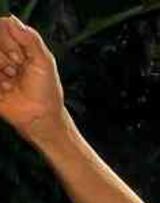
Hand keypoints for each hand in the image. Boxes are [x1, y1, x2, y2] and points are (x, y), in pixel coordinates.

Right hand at [0, 16, 66, 141]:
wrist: (39, 117)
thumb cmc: (46, 91)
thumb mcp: (44, 61)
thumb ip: (30, 38)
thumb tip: (11, 20)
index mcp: (19, 46)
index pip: (2, 27)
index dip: (9, 42)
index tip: (21, 57)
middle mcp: (4, 54)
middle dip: (6, 58)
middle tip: (17, 70)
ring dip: (0, 71)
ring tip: (12, 82)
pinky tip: (5, 89)